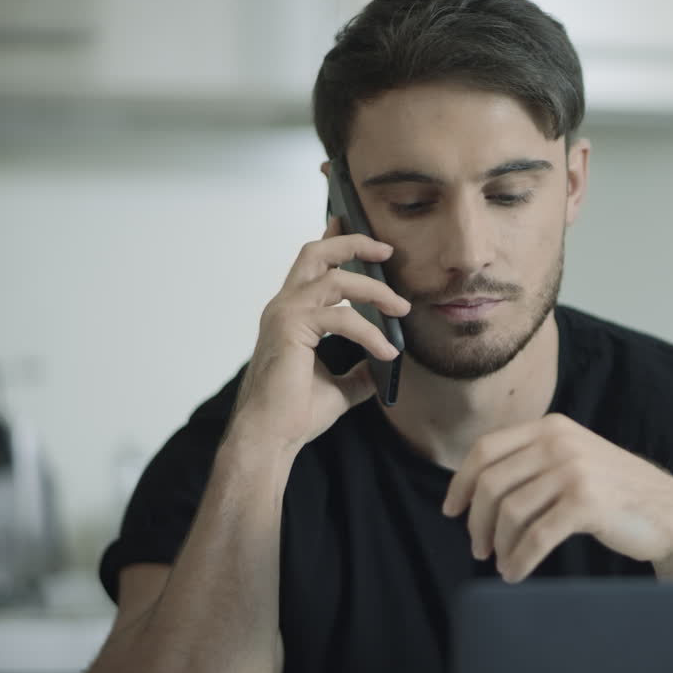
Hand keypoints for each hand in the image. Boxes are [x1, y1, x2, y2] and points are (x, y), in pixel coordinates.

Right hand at [228, 216, 410, 450]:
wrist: (270, 438)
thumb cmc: (294, 414)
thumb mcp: (339, 387)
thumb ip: (359, 371)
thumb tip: (383, 366)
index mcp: (291, 314)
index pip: (313, 266)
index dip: (336, 242)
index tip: (366, 235)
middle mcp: (284, 306)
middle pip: (316, 252)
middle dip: (354, 243)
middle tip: (387, 251)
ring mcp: (284, 314)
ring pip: (335, 279)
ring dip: (375, 291)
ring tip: (401, 309)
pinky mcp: (291, 328)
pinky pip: (340, 317)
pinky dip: (369, 332)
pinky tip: (386, 353)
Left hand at [441, 413, 672, 582]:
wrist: (669, 513)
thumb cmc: (616, 492)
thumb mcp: (573, 459)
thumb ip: (533, 460)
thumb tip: (477, 487)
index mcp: (552, 427)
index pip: (486, 449)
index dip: (461, 482)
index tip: (452, 510)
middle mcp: (560, 442)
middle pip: (492, 483)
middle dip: (477, 521)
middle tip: (478, 548)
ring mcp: (574, 471)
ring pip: (510, 512)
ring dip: (499, 546)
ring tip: (501, 564)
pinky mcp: (586, 503)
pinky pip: (535, 537)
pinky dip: (519, 560)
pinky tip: (517, 572)